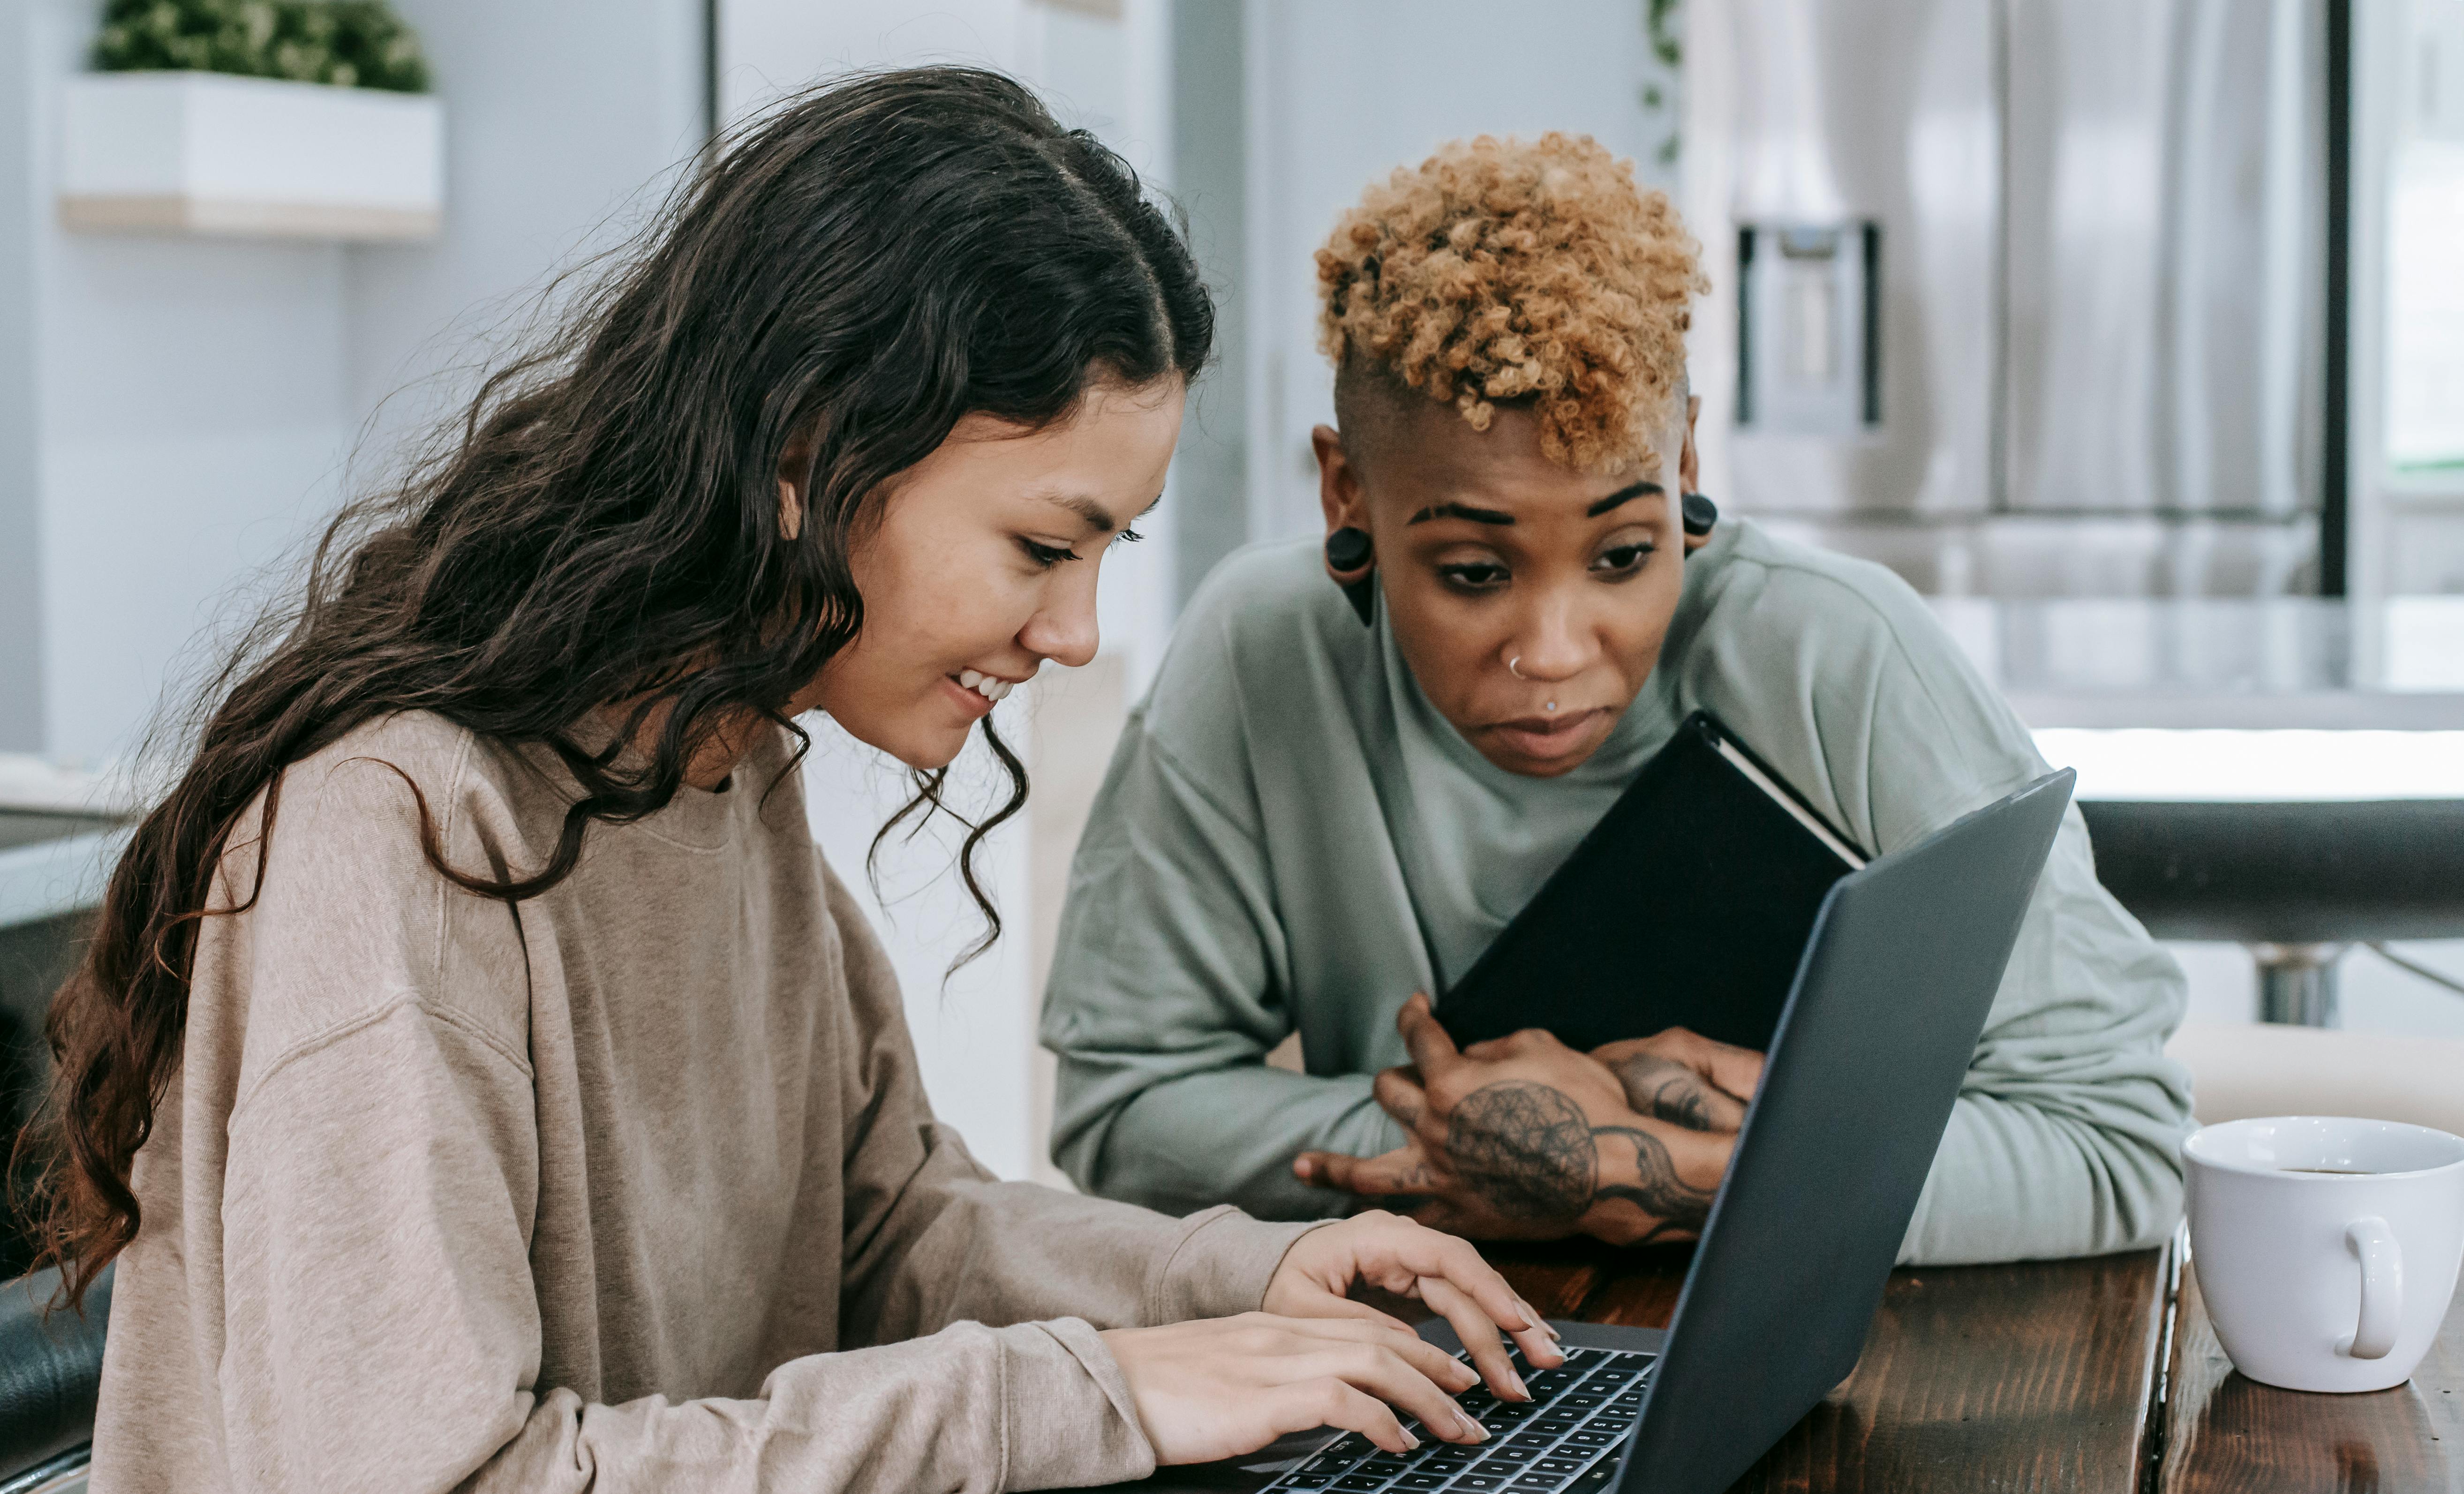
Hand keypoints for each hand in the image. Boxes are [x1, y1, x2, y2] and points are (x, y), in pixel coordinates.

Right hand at [1102, 1313, 1489, 1464]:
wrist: (1103, 1385)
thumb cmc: (1157, 1391)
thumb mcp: (1225, 1374)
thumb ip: (1269, 1378)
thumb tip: (1312, 1403)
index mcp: (1274, 1327)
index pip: (1363, 1328)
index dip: (1415, 1351)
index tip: (1448, 1377)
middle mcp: (1282, 1335)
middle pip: (1384, 1342)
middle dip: (1440, 1372)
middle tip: (1476, 1404)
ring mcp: (1274, 1362)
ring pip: (1378, 1365)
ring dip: (1428, 1400)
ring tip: (1457, 1431)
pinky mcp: (1263, 1397)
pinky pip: (1343, 1401)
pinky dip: (1382, 1421)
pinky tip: (1399, 1444)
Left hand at [1264, 1209, 1563, 1399]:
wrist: (1268, 1266)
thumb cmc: (1279, 1281)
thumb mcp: (1298, 1305)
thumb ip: (1349, 1321)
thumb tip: (1408, 1343)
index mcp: (1376, 1235)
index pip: (1444, 1256)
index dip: (1485, 1288)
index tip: (1515, 1323)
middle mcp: (1404, 1240)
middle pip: (1468, 1278)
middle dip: (1509, 1321)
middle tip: (1541, 1365)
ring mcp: (1414, 1258)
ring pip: (1473, 1290)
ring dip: (1511, 1326)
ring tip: (1546, 1361)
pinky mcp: (1418, 1279)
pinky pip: (1463, 1300)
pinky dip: (1492, 1325)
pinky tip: (1519, 1348)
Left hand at [1294, 996, 1735, 1245]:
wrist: (1615, 1171)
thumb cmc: (1587, 1102)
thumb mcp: (1542, 1048)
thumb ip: (1494, 1047)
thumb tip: (1471, 1054)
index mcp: (1451, 1080)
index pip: (1419, 1036)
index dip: (1414, 1014)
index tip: (1414, 1005)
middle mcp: (1434, 1127)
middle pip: (1388, 1093)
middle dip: (1397, 1079)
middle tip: (1409, 1080)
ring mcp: (1441, 1176)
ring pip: (1368, 1172)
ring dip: (1333, 1166)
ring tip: (1302, 1164)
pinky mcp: (1459, 1214)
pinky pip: (1412, 1217)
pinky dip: (1388, 1216)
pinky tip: (1369, 1219)